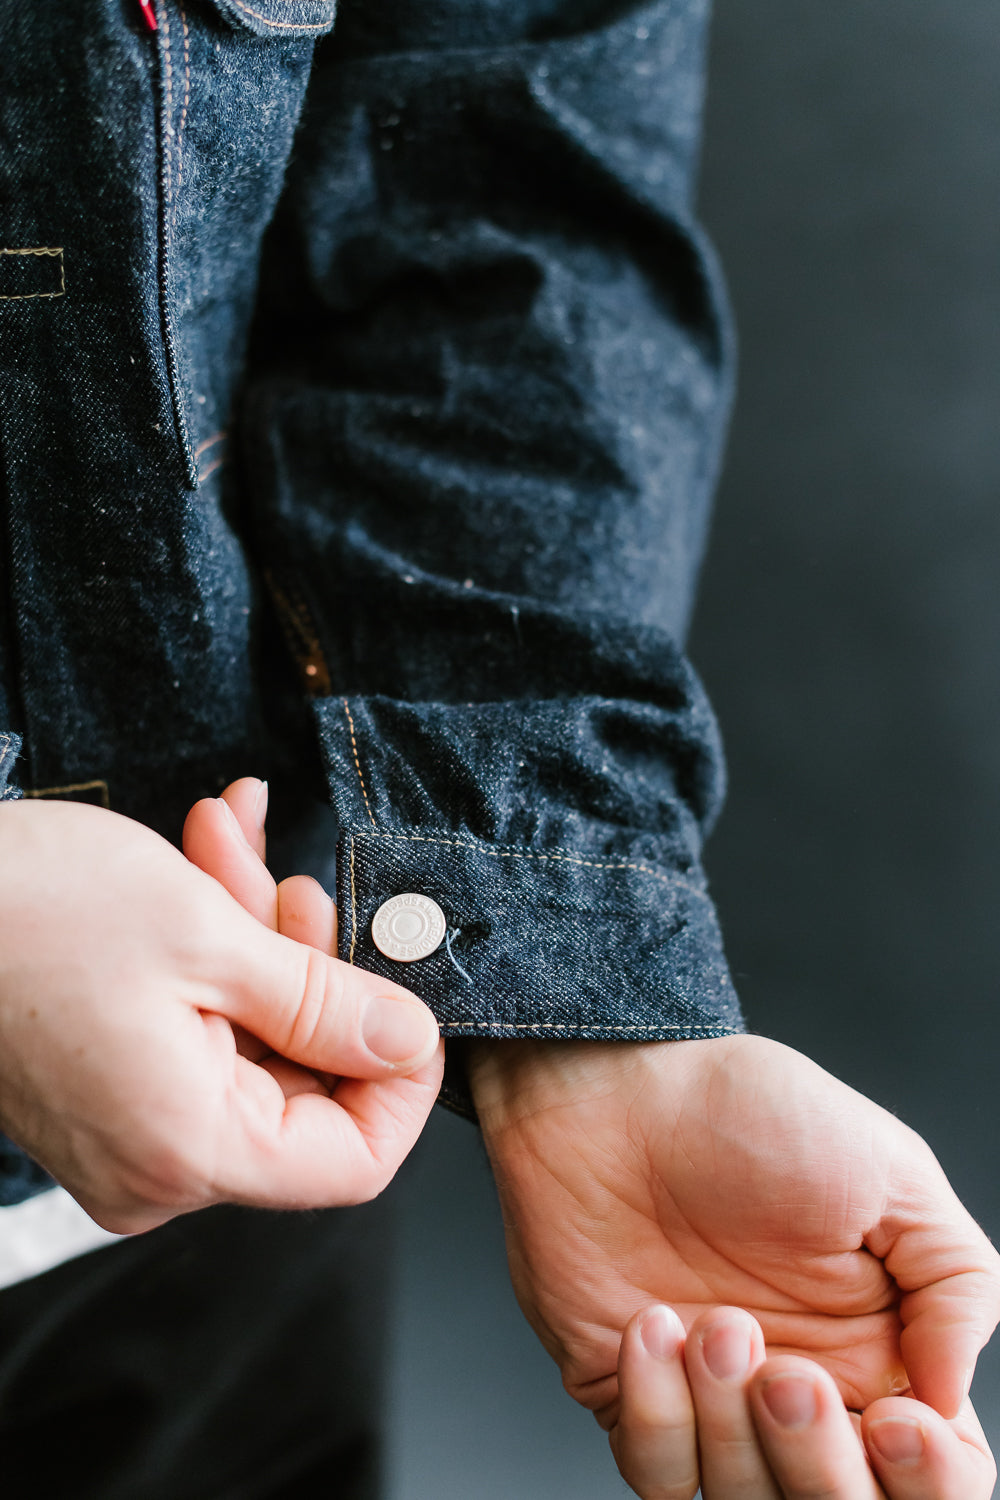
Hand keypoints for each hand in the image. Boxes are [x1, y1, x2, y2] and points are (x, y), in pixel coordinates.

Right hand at [0, 795, 441, 1231]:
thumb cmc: (24, 911)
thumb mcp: (207, 938)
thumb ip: (327, 1004)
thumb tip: (408, 1042)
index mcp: (188, 1149)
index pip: (355, 1161)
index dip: (402, 1077)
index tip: (404, 993)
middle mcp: (156, 1165)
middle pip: (304, 1084)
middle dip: (312, 966)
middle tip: (291, 881)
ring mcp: (128, 1131)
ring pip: (253, 1041)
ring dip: (259, 938)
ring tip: (229, 846)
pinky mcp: (107, 1090)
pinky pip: (199, 1032)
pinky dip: (215, 955)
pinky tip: (204, 867)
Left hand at [468, 1038, 999, 1456]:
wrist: (615, 1088)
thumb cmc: (747, 1112)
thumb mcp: (889, 1170)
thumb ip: (956, 1285)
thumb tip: (950, 1399)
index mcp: (882, 1349)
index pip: (938, 1476)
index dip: (929, 1480)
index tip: (894, 1420)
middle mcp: (802, 1393)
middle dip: (819, 1464)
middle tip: (787, 1375)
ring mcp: (714, 1404)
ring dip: (732, 1426)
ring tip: (714, 1319)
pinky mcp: (633, 1395)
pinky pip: (655, 1474)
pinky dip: (658, 1415)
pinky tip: (650, 1324)